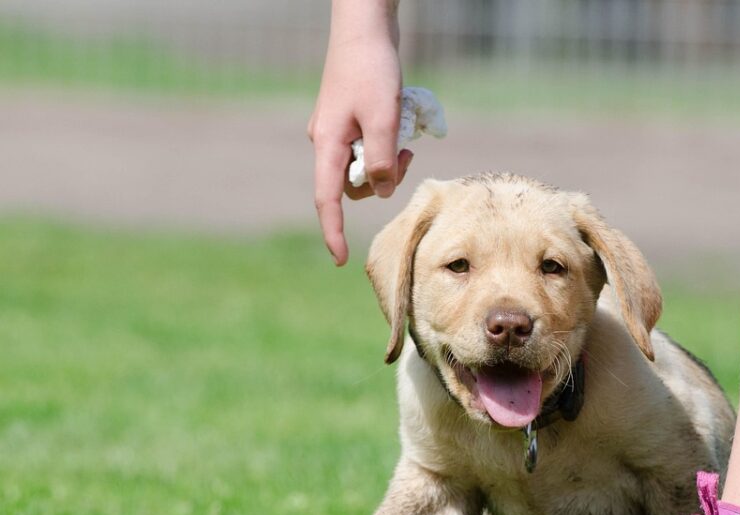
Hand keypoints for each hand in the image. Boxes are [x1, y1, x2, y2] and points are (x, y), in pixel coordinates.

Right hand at [308, 1, 412, 264]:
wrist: (366, 26)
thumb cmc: (372, 69)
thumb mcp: (384, 118)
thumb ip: (383, 161)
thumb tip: (379, 192)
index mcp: (327, 144)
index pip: (327, 200)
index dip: (334, 231)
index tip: (341, 258)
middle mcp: (327, 141)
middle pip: (354, 185)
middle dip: (383, 180)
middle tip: (408, 155)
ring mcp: (338, 131)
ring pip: (366, 167)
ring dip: (390, 162)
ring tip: (407, 137)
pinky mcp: (352, 120)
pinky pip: (371, 147)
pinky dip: (389, 145)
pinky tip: (401, 125)